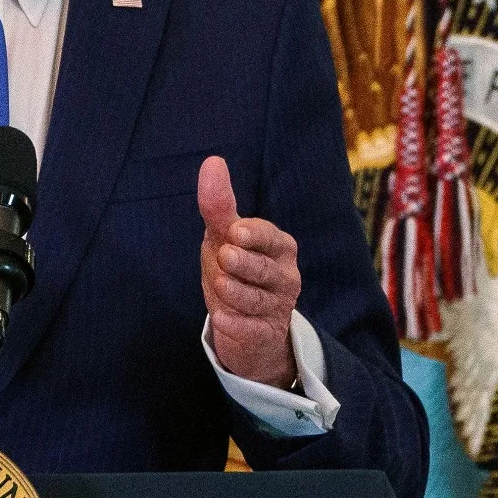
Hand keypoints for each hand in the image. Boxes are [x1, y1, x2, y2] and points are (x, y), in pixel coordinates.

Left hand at [197, 156, 301, 389]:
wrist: (249, 326)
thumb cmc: (236, 270)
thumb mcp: (225, 238)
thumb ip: (219, 205)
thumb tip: (212, 161)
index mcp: (279, 248)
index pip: (271, 238)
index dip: (253, 235)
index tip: (235, 232)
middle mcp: (285, 277)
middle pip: (265, 270)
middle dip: (244, 263)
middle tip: (227, 256)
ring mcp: (277, 308)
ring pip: (256, 300)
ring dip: (236, 293)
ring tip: (220, 285)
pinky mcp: (264, 336)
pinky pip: (251, 331)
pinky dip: (235, 325)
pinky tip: (221, 319)